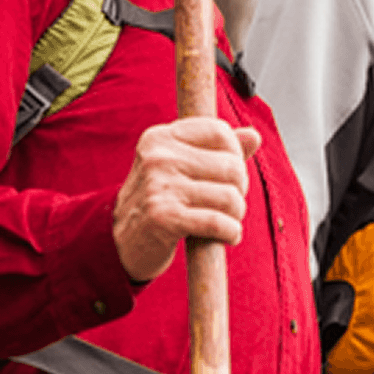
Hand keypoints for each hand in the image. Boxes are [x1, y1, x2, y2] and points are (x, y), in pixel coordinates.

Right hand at [113, 118, 261, 283]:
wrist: (120, 242)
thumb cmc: (158, 201)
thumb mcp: (181, 167)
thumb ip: (217, 151)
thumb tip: (253, 136)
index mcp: (161, 137)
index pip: (220, 132)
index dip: (235, 155)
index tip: (228, 176)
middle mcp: (157, 157)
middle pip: (231, 166)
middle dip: (239, 189)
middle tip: (227, 203)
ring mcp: (159, 186)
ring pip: (229, 197)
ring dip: (236, 215)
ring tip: (225, 221)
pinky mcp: (164, 218)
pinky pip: (218, 222)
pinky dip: (231, 232)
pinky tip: (227, 236)